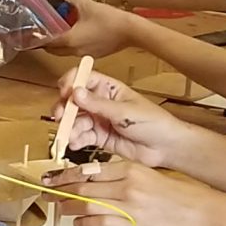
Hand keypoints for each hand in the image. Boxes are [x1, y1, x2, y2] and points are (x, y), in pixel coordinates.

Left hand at [40, 156, 225, 225]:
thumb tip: (103, 187)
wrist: (206, 214)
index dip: (67, 174)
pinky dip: (84, 222)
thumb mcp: (153, 178)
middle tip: (46, 192)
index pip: (90, 169)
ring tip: (58, 207)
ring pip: (86, 202)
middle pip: (82, 185)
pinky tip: (79, 222)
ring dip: (67, 206)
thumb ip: (127, 180)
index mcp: (132, 169)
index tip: (54, 177)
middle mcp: (128, 184)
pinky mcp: (133, 225)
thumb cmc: (185, 198)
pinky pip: (99, 222)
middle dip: (60, 189)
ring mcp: (129, 205)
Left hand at [44, 0, 137, 59]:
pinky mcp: (94, 54)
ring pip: (65, 52)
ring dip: (59, 44)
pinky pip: (77, 51)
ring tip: (58, 30)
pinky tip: (75, 33)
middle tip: (44, 30)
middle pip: (54, 50)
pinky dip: (71, 44)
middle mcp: (74, 51)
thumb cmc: (109, 19)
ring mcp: (85, 54)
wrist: (132, 32)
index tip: (32, 32)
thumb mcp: (87, 5)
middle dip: (47, 42)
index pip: (47, 43)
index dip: (38, 38)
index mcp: (69, 40)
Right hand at [53, 66, 194, 168]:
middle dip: (64, 109)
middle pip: (74, 101)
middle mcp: (100, 102)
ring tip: (70, 137)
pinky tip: (74, 144)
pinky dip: (75, 140)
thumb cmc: (152, 122)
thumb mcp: (124, 112)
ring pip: (75, 120)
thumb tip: (75, 92)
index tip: (65, 93)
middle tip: (60, 118)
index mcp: (109, 89)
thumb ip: (98, 104)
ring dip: (69, 128)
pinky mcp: (99, 137)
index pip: (83, 78)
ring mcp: (99, 120)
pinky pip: (81, 136)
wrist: (166, 148)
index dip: (71, 83)